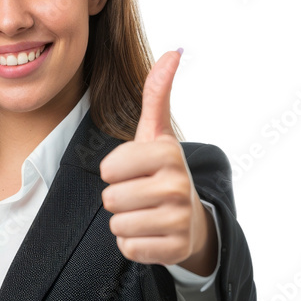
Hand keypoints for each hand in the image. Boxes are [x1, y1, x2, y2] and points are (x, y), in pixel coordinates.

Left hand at [99, 49, 215, 274]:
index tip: (133, 170)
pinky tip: (151, 233)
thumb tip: (173, 50)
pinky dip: (133, 244)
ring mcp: (179, 219)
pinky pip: (128, 249)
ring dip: (124, 222)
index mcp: (168, 153)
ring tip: (145, 213)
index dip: (112, 171)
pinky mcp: (175, 249)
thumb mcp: (155, 133)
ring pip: (117, 225)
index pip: (108, 168)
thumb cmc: (162, 171)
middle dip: (118, 198)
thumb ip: (156, 93)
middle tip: (140, 195)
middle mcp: (178, 185)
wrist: (192, 219)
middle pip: (110, 198)